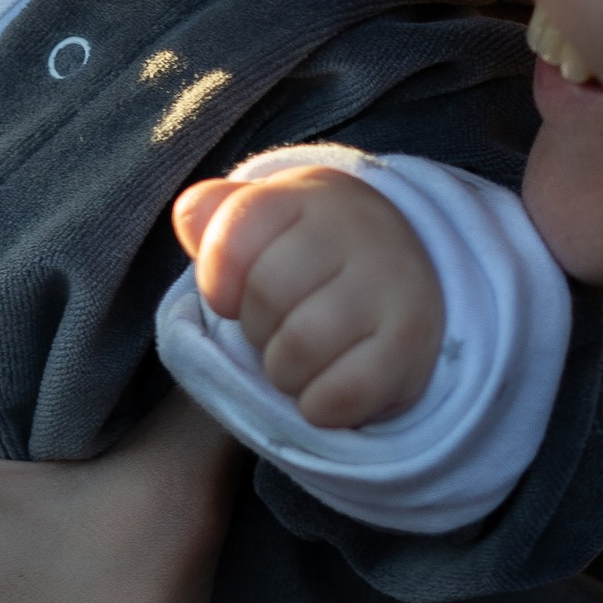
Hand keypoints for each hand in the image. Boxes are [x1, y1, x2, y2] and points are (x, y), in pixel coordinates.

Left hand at [172, 160, 444, 427]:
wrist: (404, 278)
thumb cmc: (311, 258)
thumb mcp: (267, 222)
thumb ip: (217, 214)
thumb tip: (191, 215)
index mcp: (311, 197)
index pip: (236, 235)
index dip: (220, 281)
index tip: (236, 294)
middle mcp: (358, 232)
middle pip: (265, 296)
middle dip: (256, 328)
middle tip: (282, 326)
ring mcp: (392, 286)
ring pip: (297, 350)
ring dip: (284, 372)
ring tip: (303, 359)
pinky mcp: (411, 345)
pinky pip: (339, 395)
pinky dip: (318, 406)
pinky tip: (328, 388)